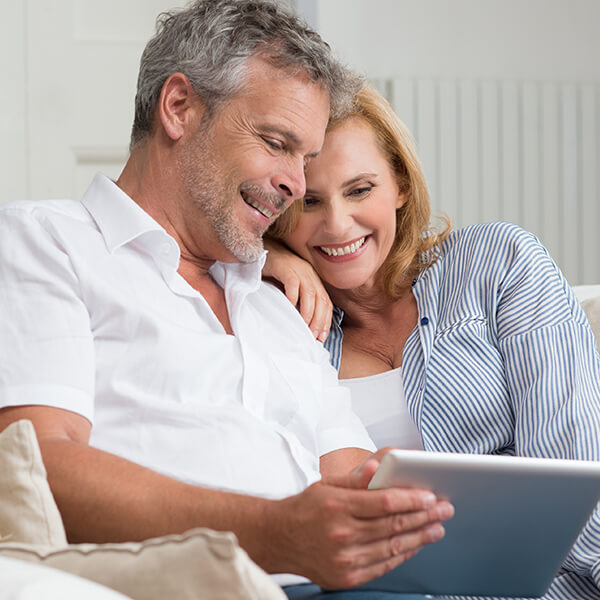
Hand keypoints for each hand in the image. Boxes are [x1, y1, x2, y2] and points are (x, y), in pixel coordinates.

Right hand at [263, 238, 331, 340]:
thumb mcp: (292, 285)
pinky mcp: (285, 267)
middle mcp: (309, 274)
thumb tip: (302, 322)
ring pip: (309, 295)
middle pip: (321, 300)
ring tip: (303, 327)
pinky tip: (290, 309)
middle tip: (313, 336)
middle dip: (319, 321)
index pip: (326, 302)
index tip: (322, 336)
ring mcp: (298, 270)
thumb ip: (299, 298)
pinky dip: (293, 299)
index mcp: (313, 279)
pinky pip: (292, 285)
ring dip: (308, 313)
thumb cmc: (275, 271)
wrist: (262, 248)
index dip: (326, 320)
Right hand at [268, 478, 452, 588]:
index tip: (430, 496)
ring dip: (420, 537)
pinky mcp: (346, 576)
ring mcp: (345, 559)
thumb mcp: (326, 485)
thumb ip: (355, 478)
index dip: (411, 500)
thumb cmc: (305, 508)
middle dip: (424, 516)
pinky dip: (402, 554)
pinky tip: (415, 544)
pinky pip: (383, 565)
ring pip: (392, 547)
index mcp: (337, 506)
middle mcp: (341, 534)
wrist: (279, 539)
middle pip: (393, 526)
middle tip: (444, 509)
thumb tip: (377, 467)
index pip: (383, 503)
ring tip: (437, 528)